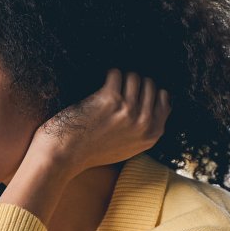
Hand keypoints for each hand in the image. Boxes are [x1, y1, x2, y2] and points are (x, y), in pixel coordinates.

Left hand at [27, 69, 170, 178]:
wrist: (64, 156)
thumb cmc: (91, 151)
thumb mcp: (128, 147)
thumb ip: (147, 129)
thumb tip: (165, 102)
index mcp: (152, 135)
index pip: (165, 100)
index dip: (148, 93)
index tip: (131, 95)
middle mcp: (144, 123)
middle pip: (150, 85)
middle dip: (133, 84)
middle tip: (115, 91)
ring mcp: (129, 110)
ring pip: (134, 76)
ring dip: (120, 78)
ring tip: (107, 88)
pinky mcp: (110, 99)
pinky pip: (116, 74)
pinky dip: (108, 75)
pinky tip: (99, 86)